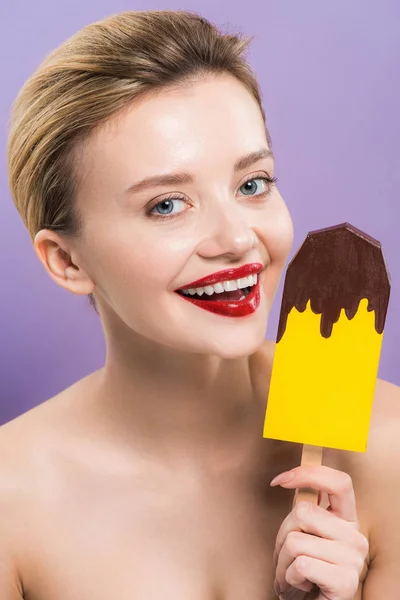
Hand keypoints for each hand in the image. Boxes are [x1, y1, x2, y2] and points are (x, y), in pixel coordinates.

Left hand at [270, 465, 368, 598]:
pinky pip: (300, 565)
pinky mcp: (346, 581)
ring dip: (282, 561)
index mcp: (347, 519)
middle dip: (281, 534)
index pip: (340, 482)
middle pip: (302, 511)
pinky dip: (288, 577)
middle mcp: (356, 536)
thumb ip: (305, 510)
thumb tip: (290, 477)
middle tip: (284, 556)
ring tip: (291, 574)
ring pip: (295, 541)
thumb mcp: (307, 535)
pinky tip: (300, 585)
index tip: (279, 480)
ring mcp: (354, 559)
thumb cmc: (307, 571)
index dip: (308, 474)